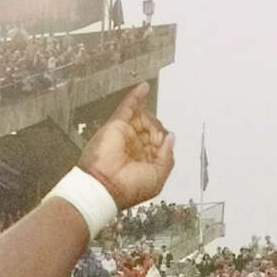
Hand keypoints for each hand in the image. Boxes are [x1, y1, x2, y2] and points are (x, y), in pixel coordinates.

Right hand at [78, 82, 174, 209]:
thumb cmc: (129, 188)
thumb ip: (167, 157)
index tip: (164, 146)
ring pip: (142, 118)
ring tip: (148, 128)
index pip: (159, 143)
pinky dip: (136, 97)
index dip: (163, 142)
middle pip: (151, 129)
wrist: (105, 186)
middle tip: (155, 139)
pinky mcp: (116, 125)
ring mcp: (125, 135)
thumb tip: (171, 138)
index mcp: (144, 161)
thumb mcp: (158, 177)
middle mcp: (134, 147)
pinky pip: (128, 107)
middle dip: (157, 131)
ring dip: (150, 119)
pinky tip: (144, 88)